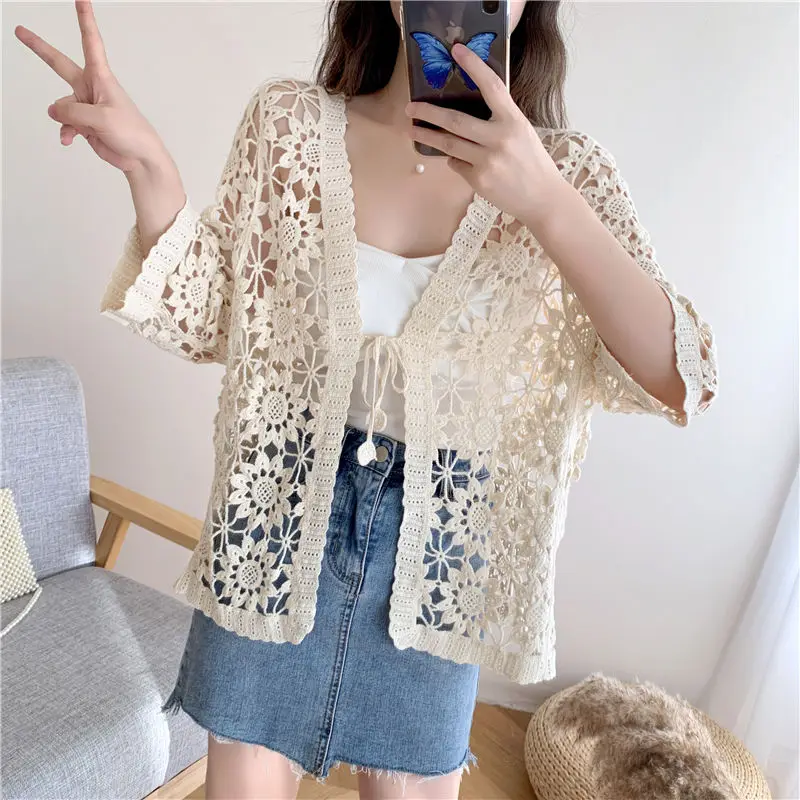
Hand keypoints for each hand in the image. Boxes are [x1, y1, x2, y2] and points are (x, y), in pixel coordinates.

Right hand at [16, 0, 171, 176]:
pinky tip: (69, 140)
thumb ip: (73, 112)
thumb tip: (53, 110)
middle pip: (59, 64)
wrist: (140, 158)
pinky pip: (64, 123)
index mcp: (101, 77)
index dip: (85, 19)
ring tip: (85, 129)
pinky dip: (65, 132)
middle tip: (20, 31)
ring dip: (67, 120)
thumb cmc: (132, 133)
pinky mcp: (84, 123)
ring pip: (61, 106)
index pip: (90, 41)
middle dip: (39, 48)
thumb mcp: (102, 118)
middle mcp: (91, 87)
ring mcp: (86, 106)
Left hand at [406, 42, 565, 230]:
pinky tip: (459, 159)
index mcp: (513, 121)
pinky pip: (457, 164)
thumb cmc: (532, 162)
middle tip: (411, 107)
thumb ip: (499, 119)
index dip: (474, 66)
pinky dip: (455, 160)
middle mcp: (499, 139)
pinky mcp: (479, 180)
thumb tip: (468, 109)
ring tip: (413, 130)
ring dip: (428, 136)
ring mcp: (487, 161)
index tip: (457, 51)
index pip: (491, 86)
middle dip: (428, 113)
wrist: (542, 198)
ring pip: (449, 144)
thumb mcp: (522, 132)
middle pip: (455, 121)